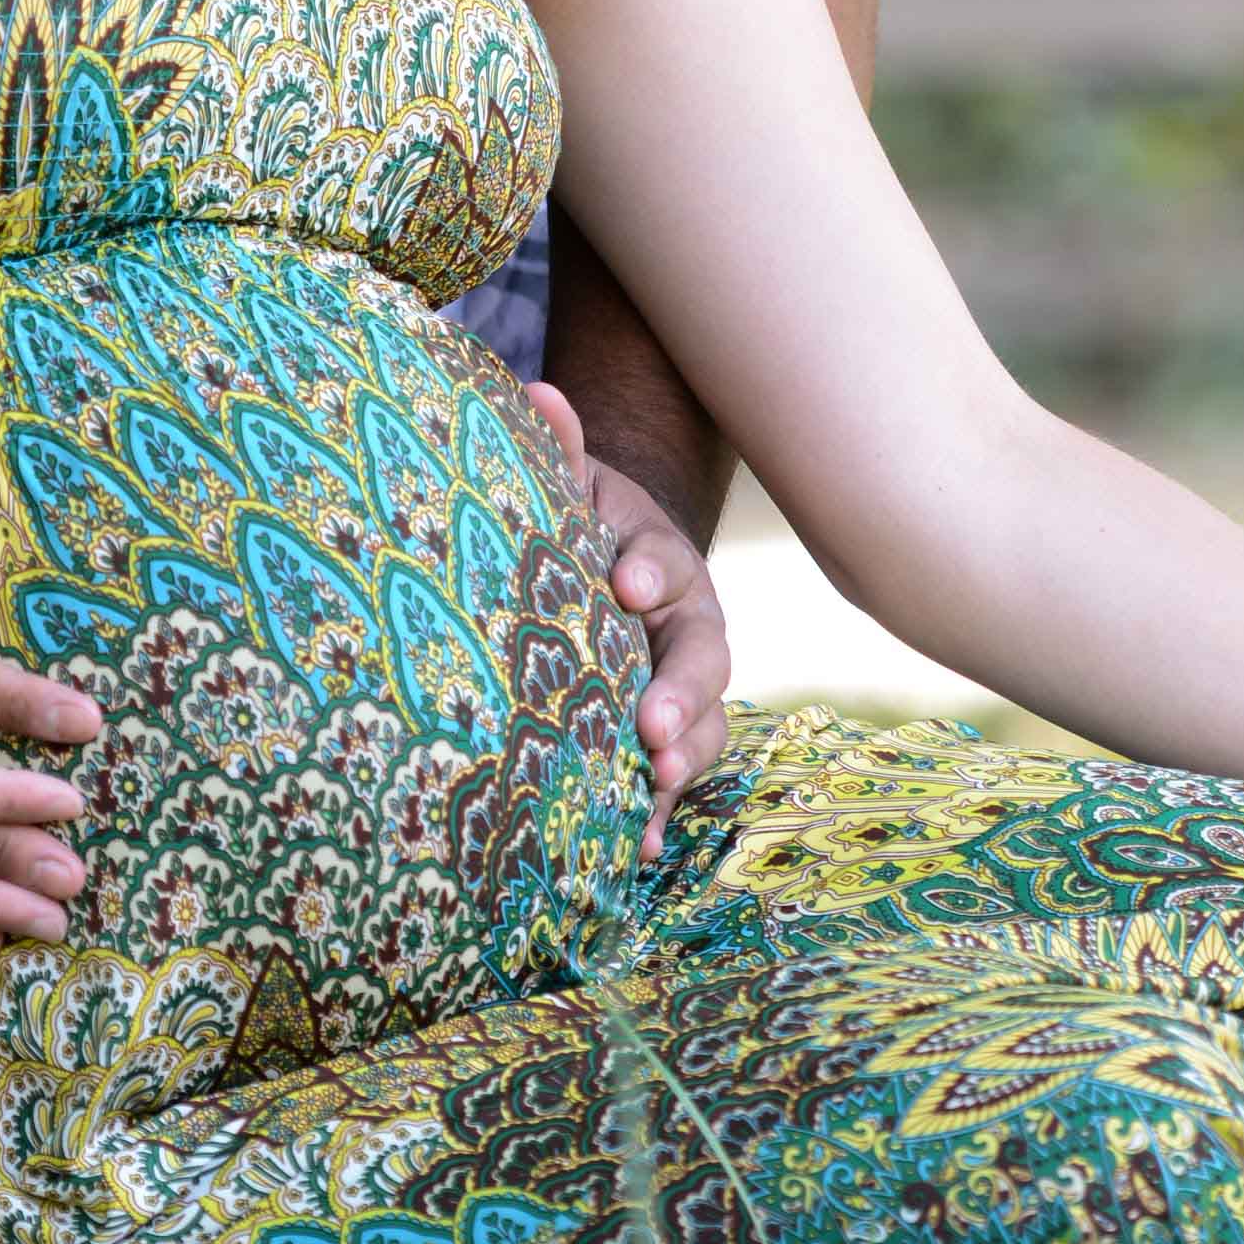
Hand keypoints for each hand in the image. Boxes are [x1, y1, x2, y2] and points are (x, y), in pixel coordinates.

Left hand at [526, 379, 733, 865]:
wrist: (599, 575)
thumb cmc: (574, 527)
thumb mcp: (566, 486)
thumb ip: (558, 450)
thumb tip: (540, 393)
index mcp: (660, 562)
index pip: (663, 563)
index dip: (647, 571)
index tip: (623, 583)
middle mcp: (685, 629)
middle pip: (700, 660)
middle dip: (679, 694)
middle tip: (651, 727)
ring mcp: (680, 689)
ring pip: (703, 728)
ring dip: (683, 762)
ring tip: (657, 792)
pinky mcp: (662, 741)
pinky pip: (673, 779)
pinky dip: (658, 815)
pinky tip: (635, 850)